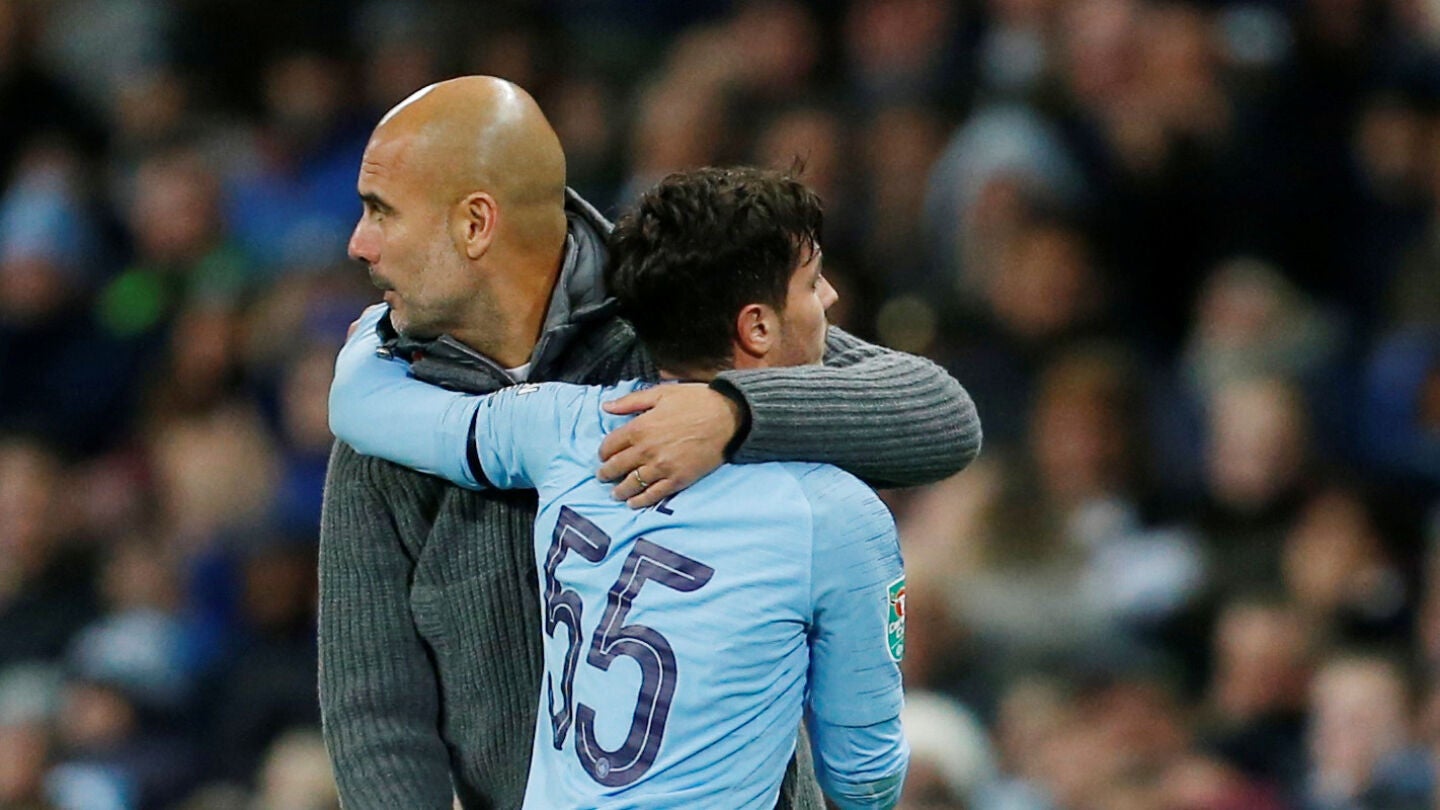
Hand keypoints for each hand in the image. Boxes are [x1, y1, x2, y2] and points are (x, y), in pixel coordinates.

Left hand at [598, 384, 741, 507]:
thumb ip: (631, 401)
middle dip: (606, 473)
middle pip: (616, 467)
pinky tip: (634, 503)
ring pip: (631, 484)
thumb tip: (606, 407)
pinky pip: (653, 495)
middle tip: (603, 476)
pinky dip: (640, 501)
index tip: (604, 455)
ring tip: (615, 493)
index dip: (603, 452)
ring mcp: (662, 467)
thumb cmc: (696, 401)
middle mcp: (646, 450)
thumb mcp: (661, 393)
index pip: (609, 445)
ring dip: (619, 490)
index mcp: (639, 427)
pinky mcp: (678, 480)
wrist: (728, 417)